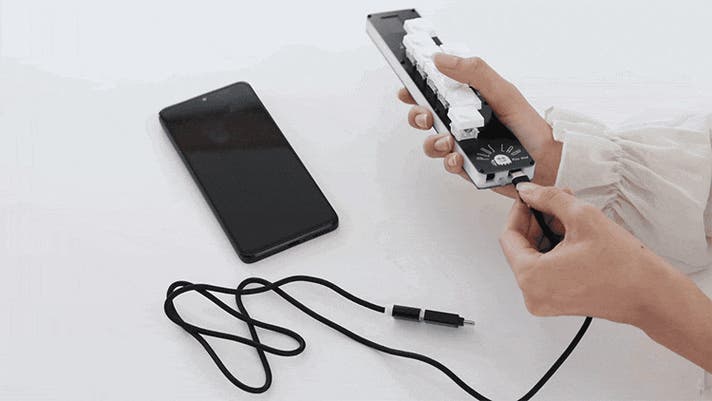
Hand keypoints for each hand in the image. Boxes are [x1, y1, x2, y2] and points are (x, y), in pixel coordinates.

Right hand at [398, 54, 561, 197]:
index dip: (417, 90)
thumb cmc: (531, 128)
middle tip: (425, 115)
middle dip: (417, 116)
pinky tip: (459, 156)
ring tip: (448, 140)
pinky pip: (449, 165)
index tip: (407, 89)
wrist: (550, 163)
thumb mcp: (503, 93)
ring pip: (433, 145)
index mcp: (471, 102)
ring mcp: (464, 147)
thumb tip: (442, 59)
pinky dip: (450, 162)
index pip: (436, 93)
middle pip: (426, 119)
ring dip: (433, 142)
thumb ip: (474, 73)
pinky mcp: (468, 168)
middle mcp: (464, 124)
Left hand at [498, 182, 679, 324]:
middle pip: (519, 246)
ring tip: (571, 219)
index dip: (520, 211)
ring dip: (547, 234)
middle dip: (537, 221)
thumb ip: (549, 199)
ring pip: (533, 257)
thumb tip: (529, 191)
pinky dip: (554, 251)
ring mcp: (543, 300)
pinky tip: (574, 238)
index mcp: (531, 275)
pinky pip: (544, 270)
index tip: (529, 198)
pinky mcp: (556, 302)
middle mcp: (532, 293)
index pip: (508, 235)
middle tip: (555, 202)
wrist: (650, 295)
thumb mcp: (582, 217)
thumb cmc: (623, 266)